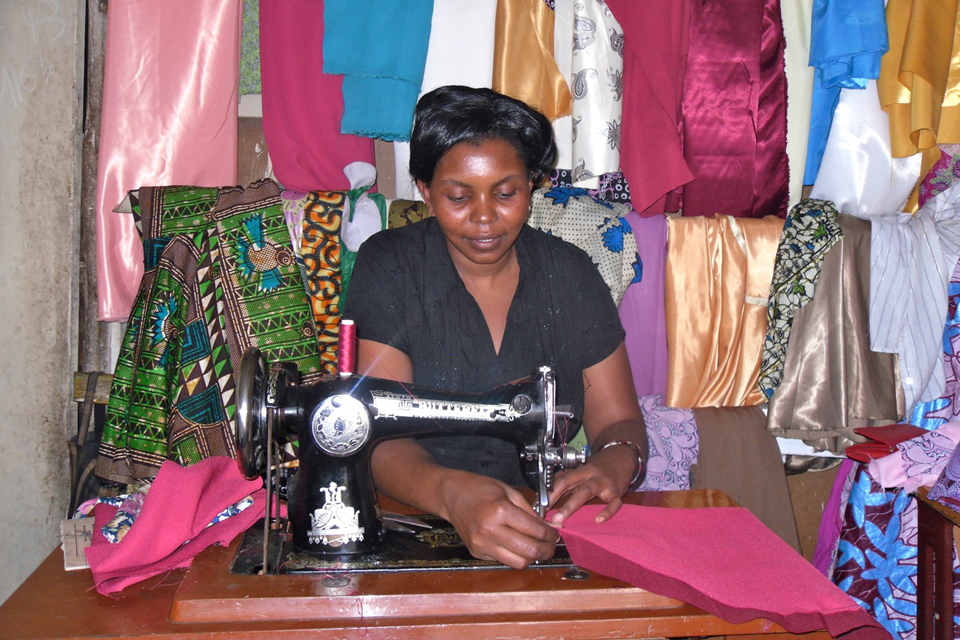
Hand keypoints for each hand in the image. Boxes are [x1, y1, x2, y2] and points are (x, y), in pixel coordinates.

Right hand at [438, 471, 559, 569]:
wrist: (452, 495)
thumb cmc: (479, 489)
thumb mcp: (509, 492)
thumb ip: (531, 512)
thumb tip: (550, 527)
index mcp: (500, 511)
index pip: (535, 531)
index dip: (550, 534)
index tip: (555, 534)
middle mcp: (489, 530)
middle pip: (529, 551)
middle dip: (546, 550)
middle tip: (551, 545)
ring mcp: (482, 544)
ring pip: (517, 563)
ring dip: (532, 558)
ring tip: (536, 548)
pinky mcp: (477, 552)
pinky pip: (502, 560)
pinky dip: (514, 556)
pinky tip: (517, 545)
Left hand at [545, 443, 636, 526]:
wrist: (622, 456)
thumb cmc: (600, 466)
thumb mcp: (582, 470)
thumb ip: (568, 480)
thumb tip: (547, 494)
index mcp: (579, 470)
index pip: (559, 478)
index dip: (547, 491)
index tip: (536, 504)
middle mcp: (589, 474)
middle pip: (568, 481)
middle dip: (553, 496)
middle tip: (542, 511)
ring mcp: (603, 482)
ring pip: (586, 491)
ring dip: (570, 505)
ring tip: (560, 518)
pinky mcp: (617, 491)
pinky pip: (614, 502)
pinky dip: (607, 512)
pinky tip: (598, 520)